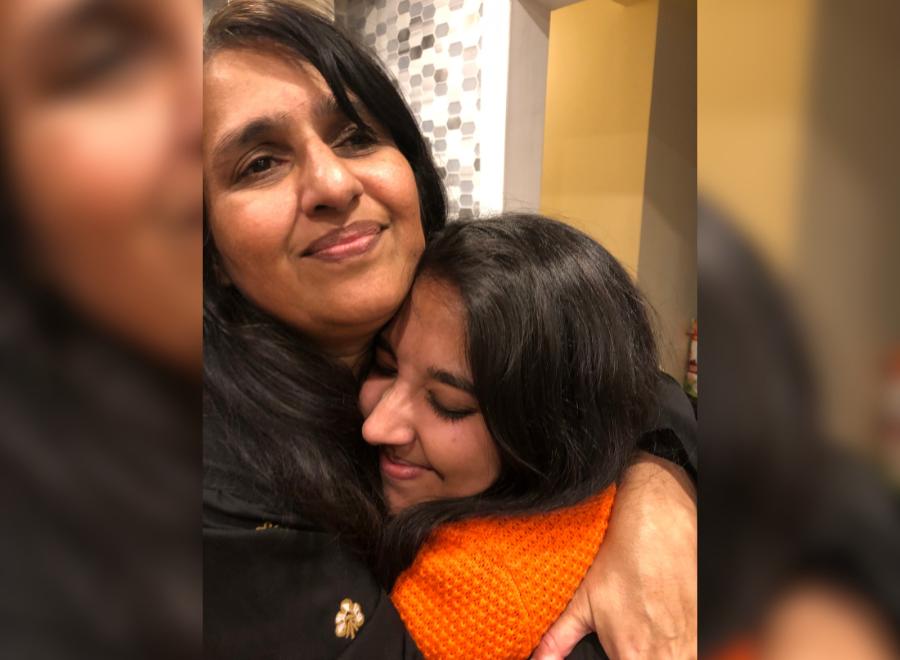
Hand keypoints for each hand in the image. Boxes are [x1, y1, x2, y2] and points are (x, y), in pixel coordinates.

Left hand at [532, 452, 696, 658]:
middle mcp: (667, 656)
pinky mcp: (705, 629)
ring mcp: (692, 644)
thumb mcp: (582, 601)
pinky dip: (680, 651)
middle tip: (630, 643)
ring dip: (662, 655)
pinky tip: (665, 637)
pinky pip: (696, 653)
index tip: (618, 654)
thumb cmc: (621, 561)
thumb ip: (558, 639)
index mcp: (633, 656)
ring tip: (646, 635)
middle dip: (640, 658)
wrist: (659, 524)